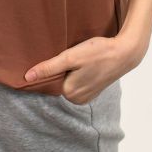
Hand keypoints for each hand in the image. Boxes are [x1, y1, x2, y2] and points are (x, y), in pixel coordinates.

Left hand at [23, 34, 142, 104]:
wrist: (124, 53)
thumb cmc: (98, 52)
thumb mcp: (71, 57)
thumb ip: (49, 68)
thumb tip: (27, 77)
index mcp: (70, 93)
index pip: (50, 80)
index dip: (52, 66)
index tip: (62, 55)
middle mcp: (77, 100)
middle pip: (59, 81)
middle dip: (62, 69)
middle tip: (74, 54)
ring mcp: (86, 97)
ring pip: (68, 82)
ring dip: (70, 71)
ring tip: (81, 58)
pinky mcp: (93, 91)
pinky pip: (78, 83)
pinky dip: (78, 74)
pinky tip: (86, 64)